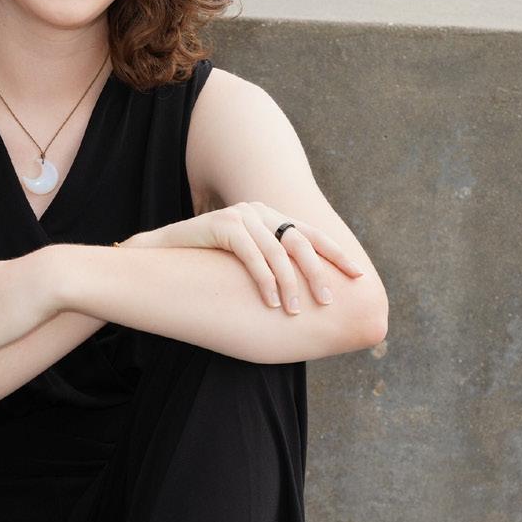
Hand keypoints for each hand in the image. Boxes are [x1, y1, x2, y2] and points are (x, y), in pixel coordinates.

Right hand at [128, 203, 365, 312]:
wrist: (162, 254)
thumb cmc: (206, 265)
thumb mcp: (246, 263)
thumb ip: (273, 266)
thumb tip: (307, 294)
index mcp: (271, 217)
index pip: (312, 235)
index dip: (337, 254)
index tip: (359, 276)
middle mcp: (260, 211)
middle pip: (301, 241)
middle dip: (317, 273)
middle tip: (327, 301)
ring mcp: (241, 215)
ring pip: (277, 252)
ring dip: (288, 284)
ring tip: (294, 311)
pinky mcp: (222, 224)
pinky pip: (251, 255)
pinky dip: (263, 280)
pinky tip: (270, 302)